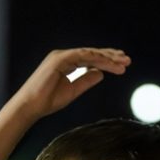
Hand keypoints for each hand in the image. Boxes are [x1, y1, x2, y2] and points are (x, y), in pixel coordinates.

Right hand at [15, 47, 130, 121]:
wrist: (31, 106)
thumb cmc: (48, 101)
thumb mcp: (73, 91)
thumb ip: (86, 81)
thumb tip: (100, 73)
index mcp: (66, 63)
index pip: (90, 59)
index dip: (106, 61)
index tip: (120, 65)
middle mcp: (64, 56)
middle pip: (92, 53)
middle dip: (110, 56)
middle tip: (127, 60)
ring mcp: (61, 56)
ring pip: (90, 53)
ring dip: (107, 58)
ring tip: (123, 63)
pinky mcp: (59, 60)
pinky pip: (83, 57)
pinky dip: (97, 59)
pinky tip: (109, 64)